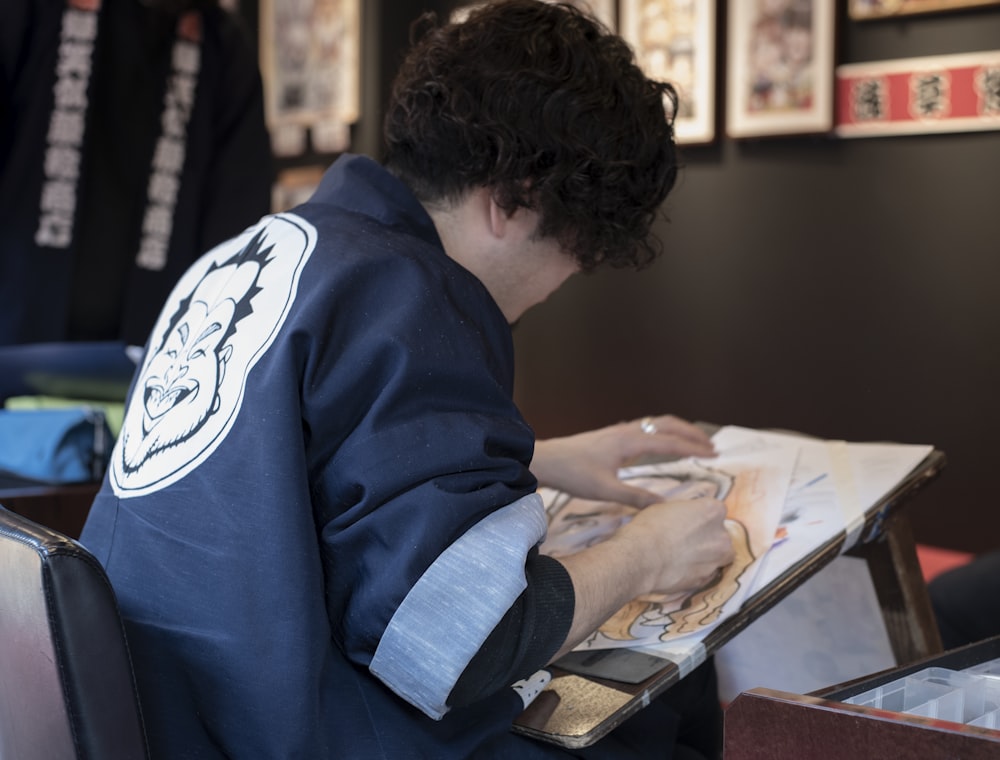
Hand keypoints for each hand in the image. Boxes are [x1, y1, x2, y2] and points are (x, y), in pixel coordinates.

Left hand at [531, 415, 715, 507]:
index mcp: (630, 441)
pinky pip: (645, 428)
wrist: (548, 460)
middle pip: (667, 424)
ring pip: (656, 424)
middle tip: (712, 446)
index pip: (670, 442)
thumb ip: (636, 498)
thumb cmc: (574, 475)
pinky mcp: (612, 435)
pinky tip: (662, 442)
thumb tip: (665, 507)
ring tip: (694, 441)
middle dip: (691, 433)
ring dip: (677, 430)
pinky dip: (662, 432)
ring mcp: (619, 431)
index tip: (715, 454)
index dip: (694, 448)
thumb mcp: (606, 490)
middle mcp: (627, 431)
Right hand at [621, 497, 735, 596]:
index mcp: (713, 511)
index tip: (690, 521)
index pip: (716, 510)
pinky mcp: (706, 580)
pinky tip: (680, 569)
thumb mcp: (666, 507)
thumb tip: (683, 517)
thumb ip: (684, 512)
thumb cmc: (650, 527)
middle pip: (721, 536)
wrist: (641, 558)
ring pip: (718, 557)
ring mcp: (716, 560)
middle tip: (687, 540)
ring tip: (684, 557)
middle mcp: (722, 536)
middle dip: (708, 538)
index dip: (701, 516)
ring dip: (706, 557)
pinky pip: (705, 574)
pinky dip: (696, 572)